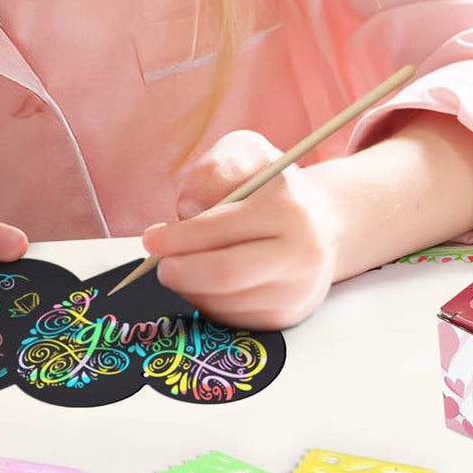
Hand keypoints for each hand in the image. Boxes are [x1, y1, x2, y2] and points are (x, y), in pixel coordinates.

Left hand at [141, 129, 340, 329]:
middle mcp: (300, 253)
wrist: (320, 224)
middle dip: (180, 272)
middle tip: (160, 265)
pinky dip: (208, 303)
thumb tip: (186, 210)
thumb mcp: (246, 154)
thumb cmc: (273, 186)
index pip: (221, 230)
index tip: (152, 239)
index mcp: (288, 208)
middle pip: (224, 276)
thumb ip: (214, 169)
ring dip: (190, 288)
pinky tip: (203, 283)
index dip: (178, 238)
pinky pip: (234, 319)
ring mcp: (297, 290)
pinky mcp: (288, 316)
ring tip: (181, 268)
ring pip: (225, 302)